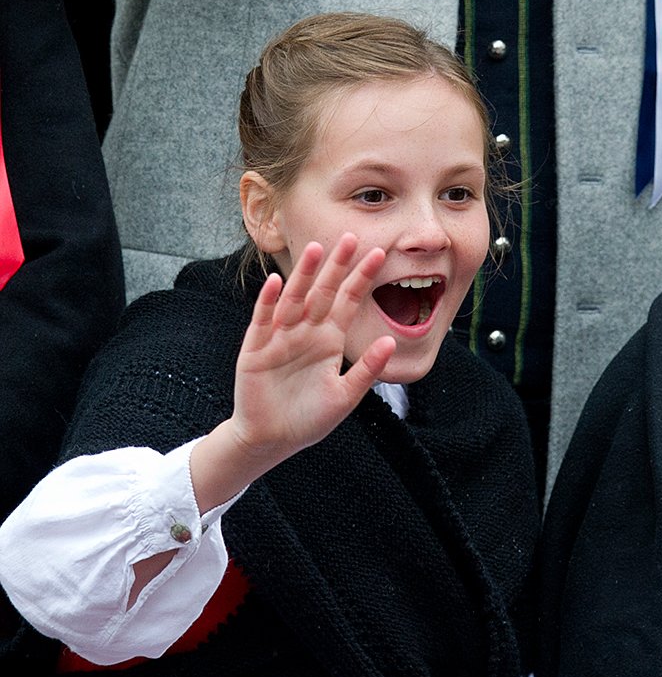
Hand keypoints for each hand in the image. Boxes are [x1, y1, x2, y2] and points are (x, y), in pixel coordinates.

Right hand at [231, 233, 393, 458]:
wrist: (272, 440)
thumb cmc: (309, 419)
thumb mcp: (345, 396)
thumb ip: (366, 370)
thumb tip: (391, 341)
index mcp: (329, 340)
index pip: (348, 302)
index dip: (361, 278)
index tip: (378, 255)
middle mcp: (306, 332)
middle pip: (323, 292)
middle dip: (337, 266)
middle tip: (351, 236)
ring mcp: (280, 338)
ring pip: (294, 299)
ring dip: (304, 275)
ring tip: (317, 250)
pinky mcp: (256, 350)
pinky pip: (263, 322)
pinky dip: (269, 303)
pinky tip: (276, 283)